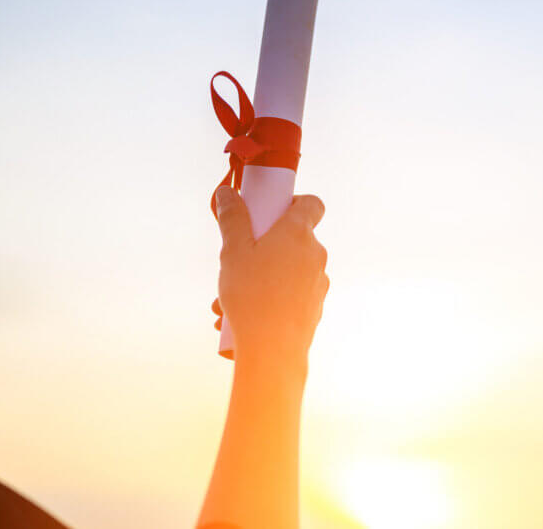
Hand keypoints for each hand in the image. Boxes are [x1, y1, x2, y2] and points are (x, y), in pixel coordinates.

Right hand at [213, 185, 328, 367]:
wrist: (274, 349)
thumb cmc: (252, 296)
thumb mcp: (233, 252)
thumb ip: (232, 219)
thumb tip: (227, 192)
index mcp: (298, 232)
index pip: (312, 203)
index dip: (293, 202)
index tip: (270, 213)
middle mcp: (315, 253)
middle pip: (292, 238)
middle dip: (262, 247)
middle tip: (234, 264)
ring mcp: (318, 281)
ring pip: (286, 270)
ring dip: (259, 277)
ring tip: (224, 302)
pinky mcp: (315, 305)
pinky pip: (290, 293)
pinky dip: (269, 298)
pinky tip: (239, 318)